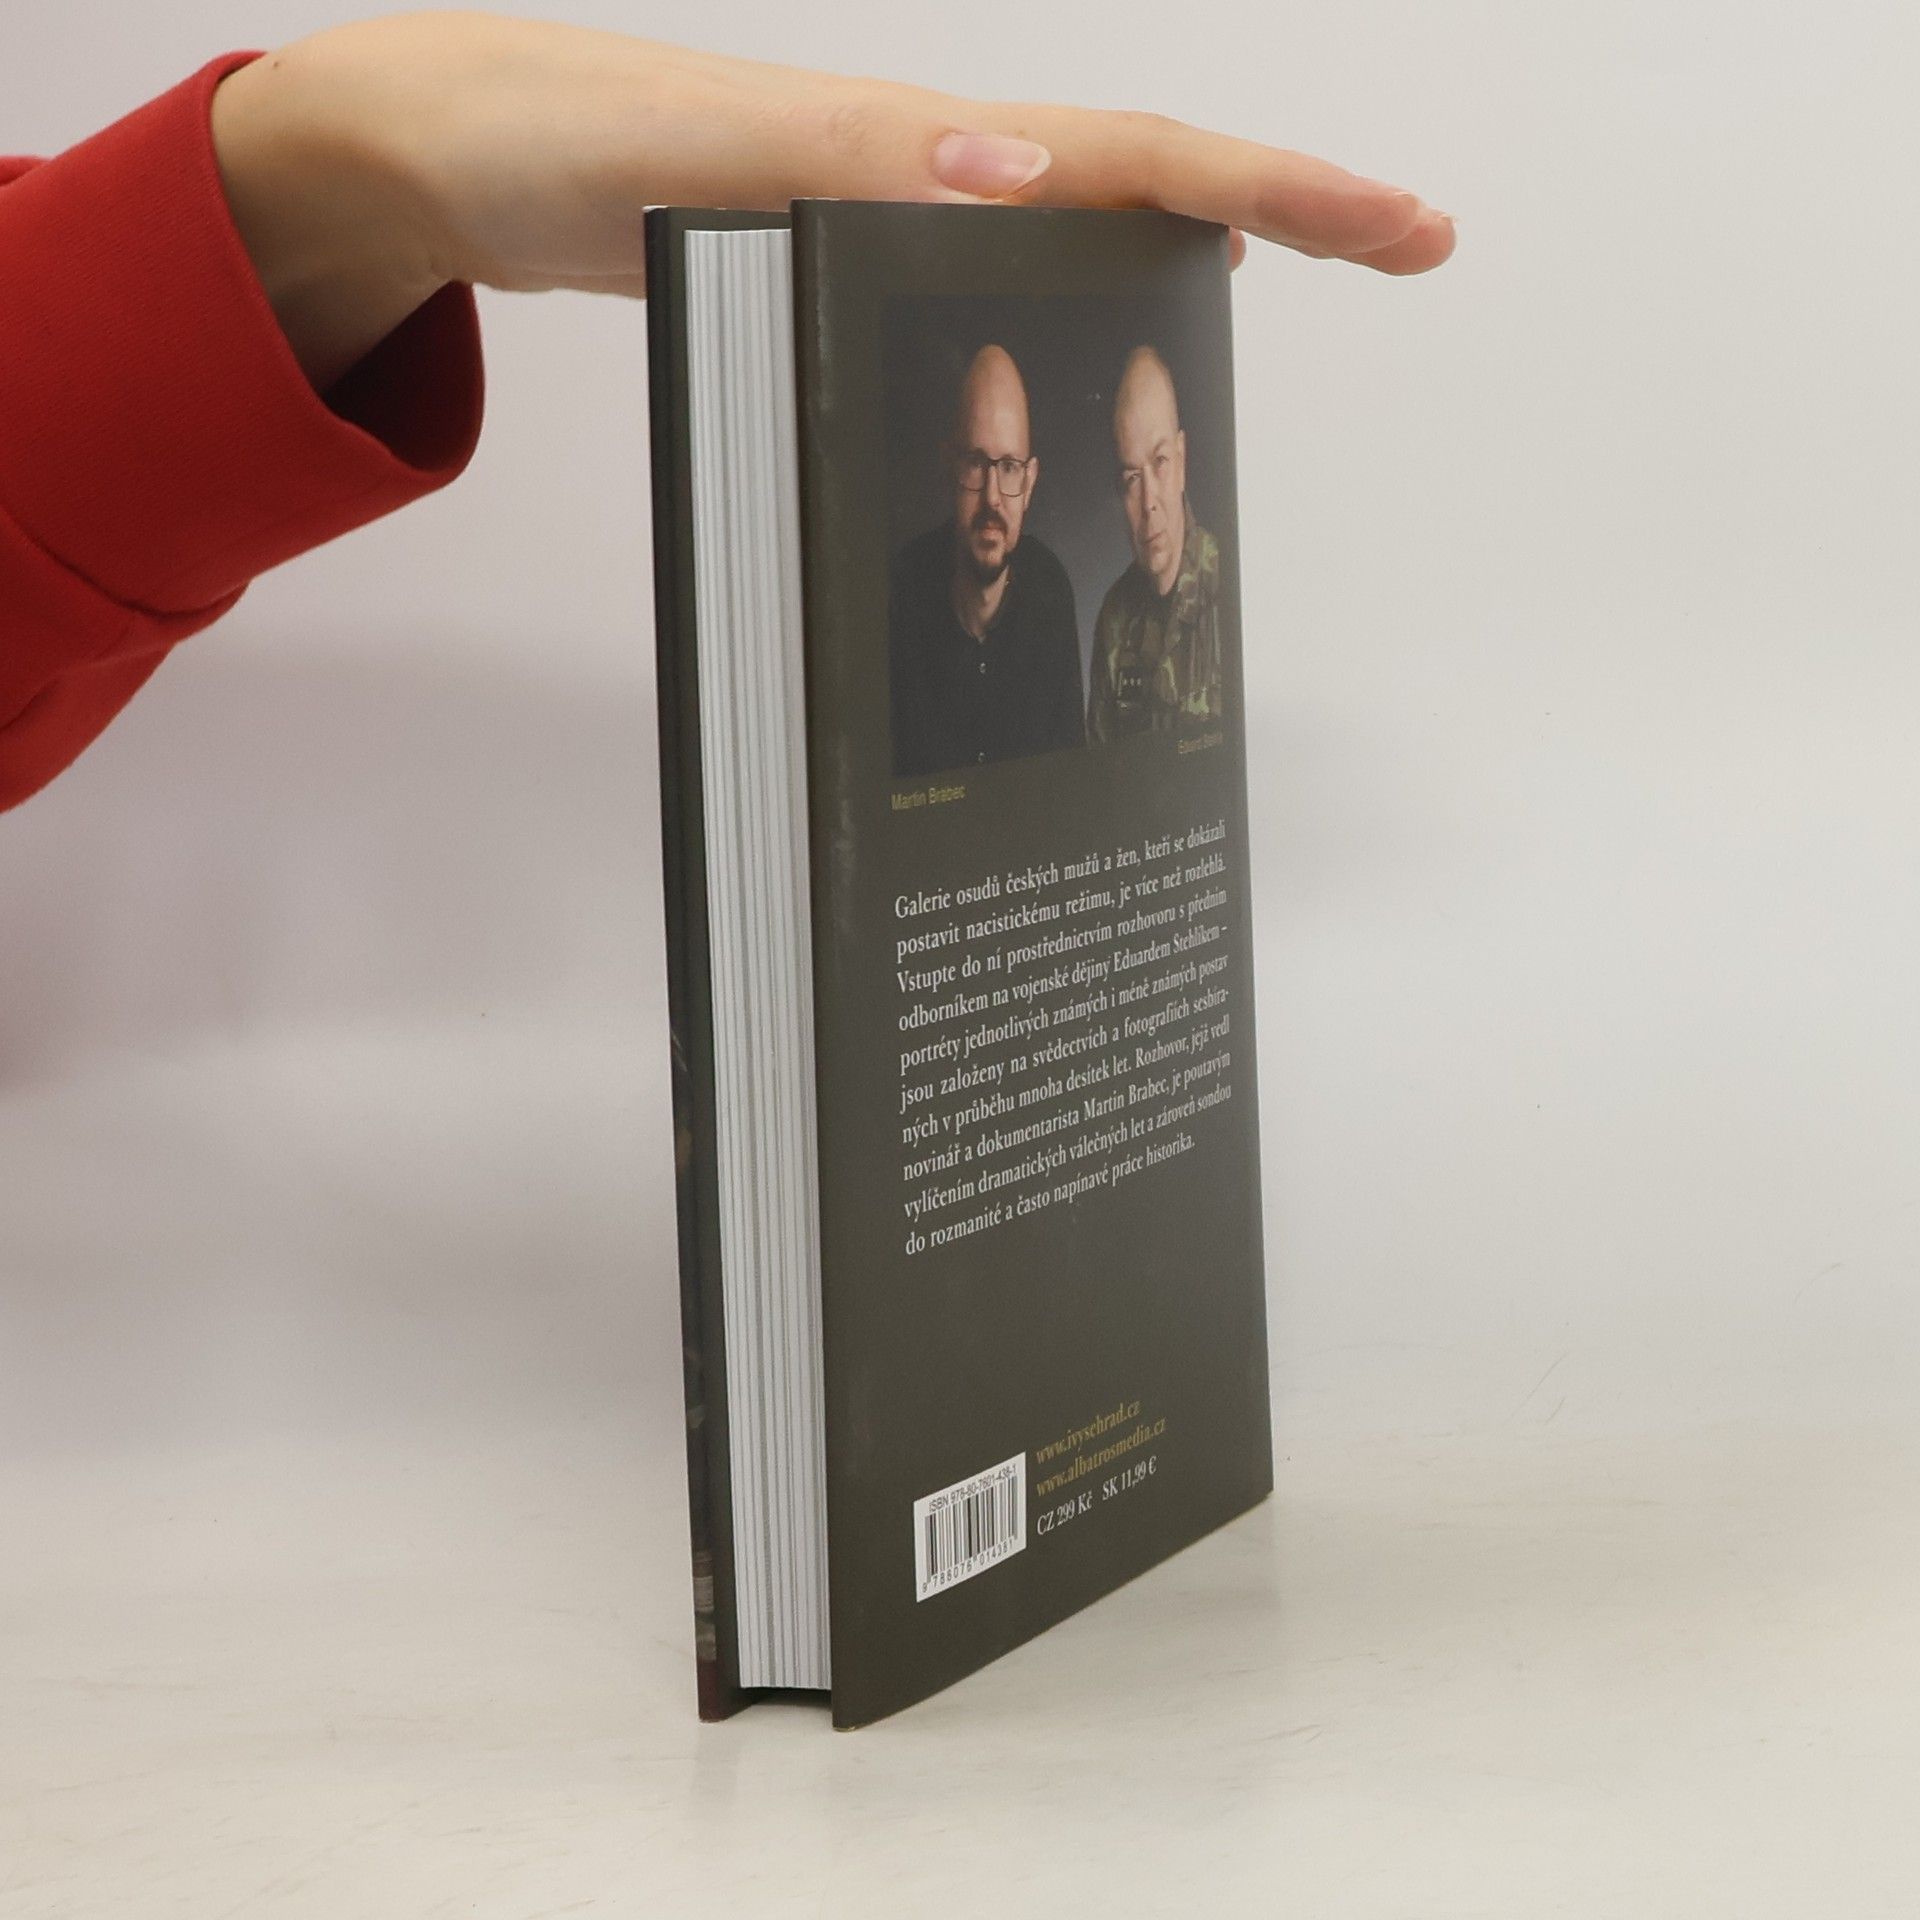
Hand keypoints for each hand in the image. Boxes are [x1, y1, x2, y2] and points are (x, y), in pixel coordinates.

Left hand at [211, 12, 1454, 389]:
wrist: (461, 158)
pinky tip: (1079, 337)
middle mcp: (924, 169)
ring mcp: (888, 216)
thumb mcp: (694, 154)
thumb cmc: (554, 145)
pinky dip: (1066, 302)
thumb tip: (1013, 167)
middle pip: (1138, 184)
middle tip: (1400, 249)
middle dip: (1280, 211)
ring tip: (1285, 291)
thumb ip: (847, 163)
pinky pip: (988, 282)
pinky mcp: (841, 261)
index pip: (1134, 159)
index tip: (1399, 227)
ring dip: (1188, 256)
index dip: (1276, 191)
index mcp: (916, 143)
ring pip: (1073, 231)